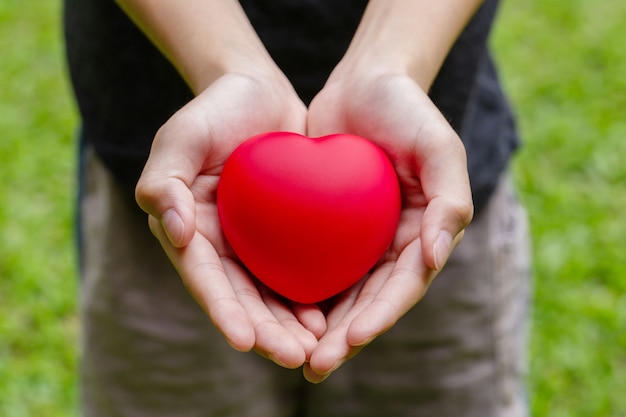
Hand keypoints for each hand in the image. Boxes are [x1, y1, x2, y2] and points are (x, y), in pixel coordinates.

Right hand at [135, 71, 326, 367]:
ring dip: (290, 325)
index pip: (206, 280)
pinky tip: (332, 313)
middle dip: (265, 333)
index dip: (223, 311)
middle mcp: (220, 246)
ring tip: (318, 346)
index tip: (245, 340)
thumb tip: (176, 232)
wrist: (257, 92)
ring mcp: (253, 243)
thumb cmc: (215, 111)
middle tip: (296, 356)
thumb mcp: (181, 137)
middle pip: (241, 299)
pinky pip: (296, 270)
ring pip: (270, 295)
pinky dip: (310, 295)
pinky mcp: (284, 234)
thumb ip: (164, 181)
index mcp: (189, 231)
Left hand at [303, 70, 473, 381]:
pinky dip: (299, 292)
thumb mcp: (440, 147)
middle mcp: (392, 246)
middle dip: (346, 337)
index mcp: (423, 236)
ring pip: (340, 294)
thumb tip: (436, 257)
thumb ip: (450, 201)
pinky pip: (312, 265)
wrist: (365, 83)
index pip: (403, 287)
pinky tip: (274, 312)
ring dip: (320, 329)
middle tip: (316, 364)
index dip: (381, 315)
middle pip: (369, 302)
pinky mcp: (327, 228)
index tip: (353, 337)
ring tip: (294, 356)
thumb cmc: (408, 111)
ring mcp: (359, 240)